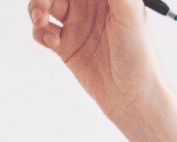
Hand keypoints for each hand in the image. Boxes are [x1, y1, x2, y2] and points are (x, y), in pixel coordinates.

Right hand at [28, 0, 165, 119]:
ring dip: (36, 7)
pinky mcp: (65, 45)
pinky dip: (39, 32)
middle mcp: (90, 6)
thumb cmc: (140, 56)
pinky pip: (40, 30)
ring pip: (44, 4)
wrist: (134, 98)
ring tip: (42, 22)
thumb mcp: (130, 14)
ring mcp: (76, 24)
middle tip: (45, 6)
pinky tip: (53, 43)